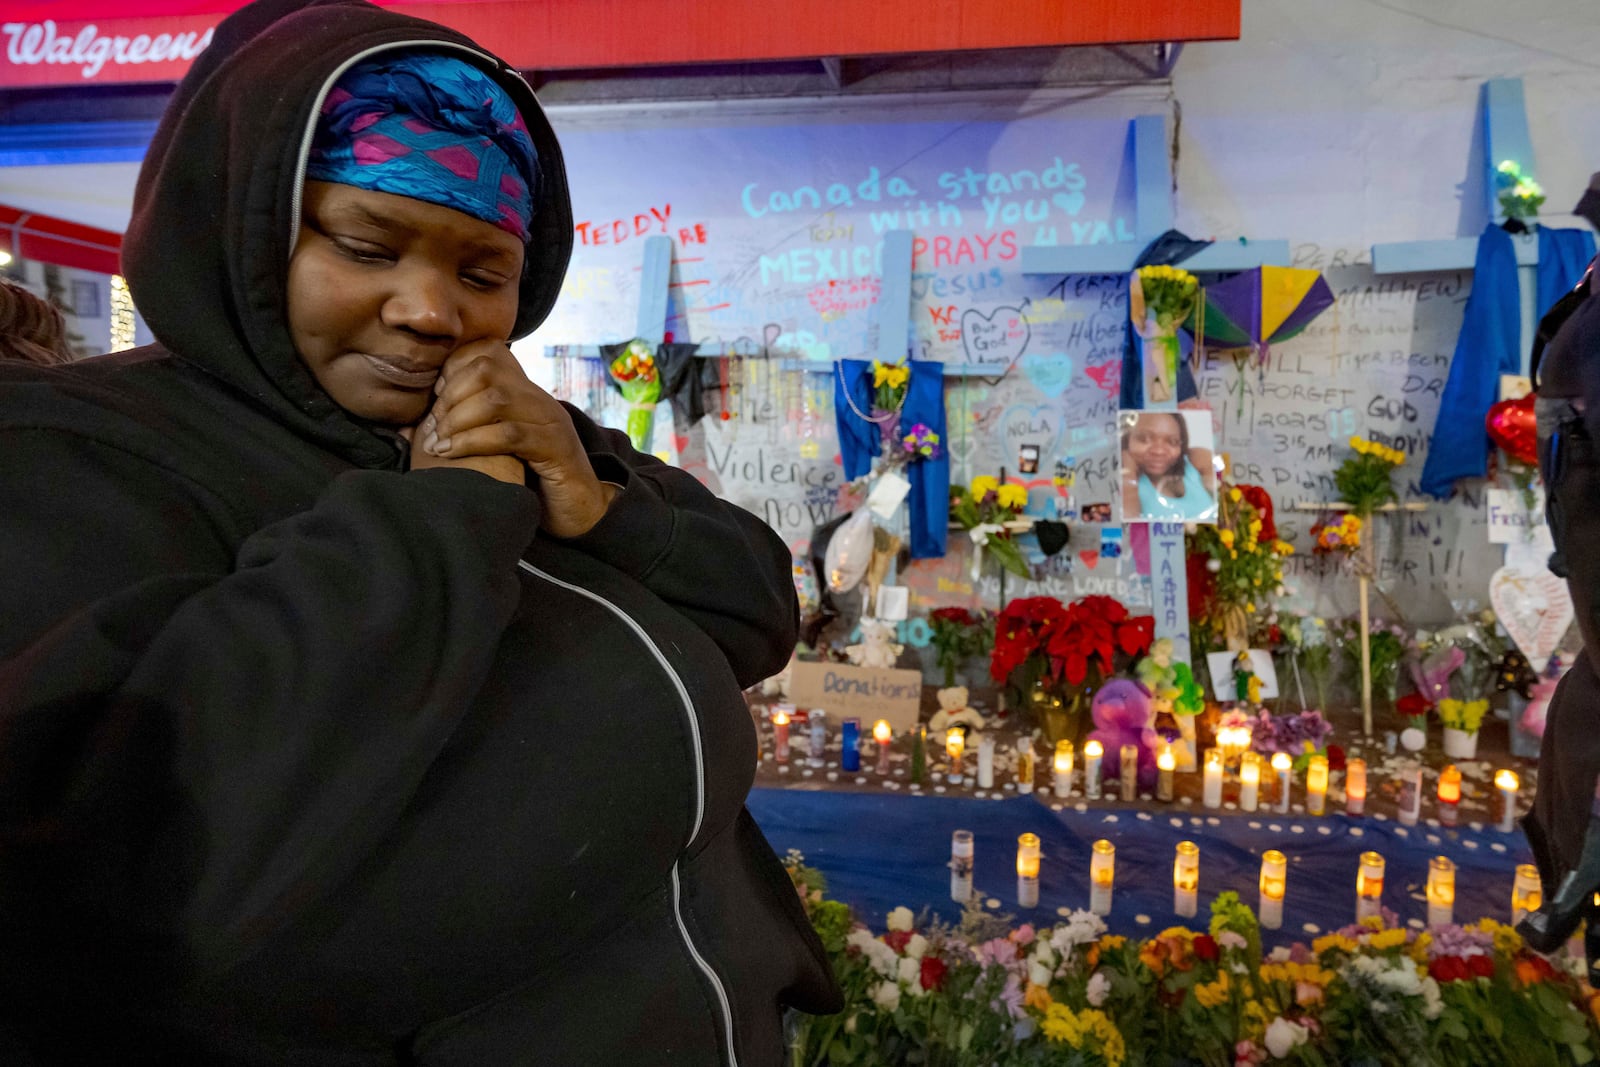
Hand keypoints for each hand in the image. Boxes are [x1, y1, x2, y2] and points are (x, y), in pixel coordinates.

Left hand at [418, 339, 616, 537]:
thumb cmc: (533, 484)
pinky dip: (473, 442)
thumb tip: (417, 427)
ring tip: (437, 444)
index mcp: (525, 394)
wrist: (582, 511)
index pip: (487, 354)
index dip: (452, 370)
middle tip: (431, 427)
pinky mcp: (554, 447)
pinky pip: (509, 434)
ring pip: (495, 398)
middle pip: (487, 369)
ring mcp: (549, 420)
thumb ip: (473, 430)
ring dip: (456, 420)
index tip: (432, 400)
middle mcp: (539, 399)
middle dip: (450, 395)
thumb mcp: (500, 448)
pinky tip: (452, 454)